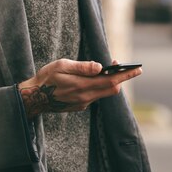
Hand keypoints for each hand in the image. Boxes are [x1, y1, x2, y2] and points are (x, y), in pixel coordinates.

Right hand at [17, 58, 141, 118]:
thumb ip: (82, 67)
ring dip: (110, 82)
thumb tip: (100, 66)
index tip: (137, 69)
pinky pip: (95, 96)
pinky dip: (99, 87)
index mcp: (82, 85)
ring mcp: (83, 103)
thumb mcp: (61, 65)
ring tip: (110, 70)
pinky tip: (94, 79)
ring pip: (104, 93)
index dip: (126, 75)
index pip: (111, 80)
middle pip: (112, 88)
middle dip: (121, 78)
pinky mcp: (80, 105)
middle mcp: (85, 96)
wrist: (34, 98)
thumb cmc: (46, 78)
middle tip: (126, 67)